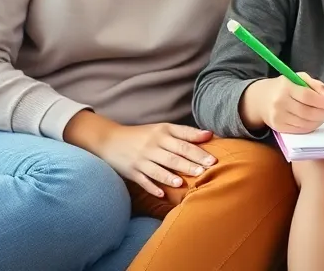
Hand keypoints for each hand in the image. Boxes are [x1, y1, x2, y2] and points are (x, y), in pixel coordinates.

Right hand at [67, 111, 216, 197]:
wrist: (110, 140)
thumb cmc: (143, 135)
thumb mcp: (162, 129)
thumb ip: (184, 132)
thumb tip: (210, 134)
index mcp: (162, 131)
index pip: (183, 139)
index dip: (198, 147)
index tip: (213, 156)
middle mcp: (153, 144)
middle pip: (174, 154)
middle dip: (190, 163)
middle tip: (205, 170)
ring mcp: (141, 159)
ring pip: (158, 168)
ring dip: (170, 176)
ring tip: (183, 183)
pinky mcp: (132, 171)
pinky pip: (143, 181)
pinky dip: (152, 187)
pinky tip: (161, 194)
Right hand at [241, 73, 323, 133]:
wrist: (262, 99)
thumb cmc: (284, 87)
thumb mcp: (298, 78)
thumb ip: (315, 84)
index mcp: (286, 86)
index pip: (307, 96)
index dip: (321, 102)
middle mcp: (280, 102)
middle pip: (307, 112)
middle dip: (322, 114)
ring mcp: (278, 116)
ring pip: (304, 123)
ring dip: (317, 122)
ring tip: (322, 117)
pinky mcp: (278, 127)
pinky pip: (298, 130)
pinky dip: (309, 127)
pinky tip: (312, 122)